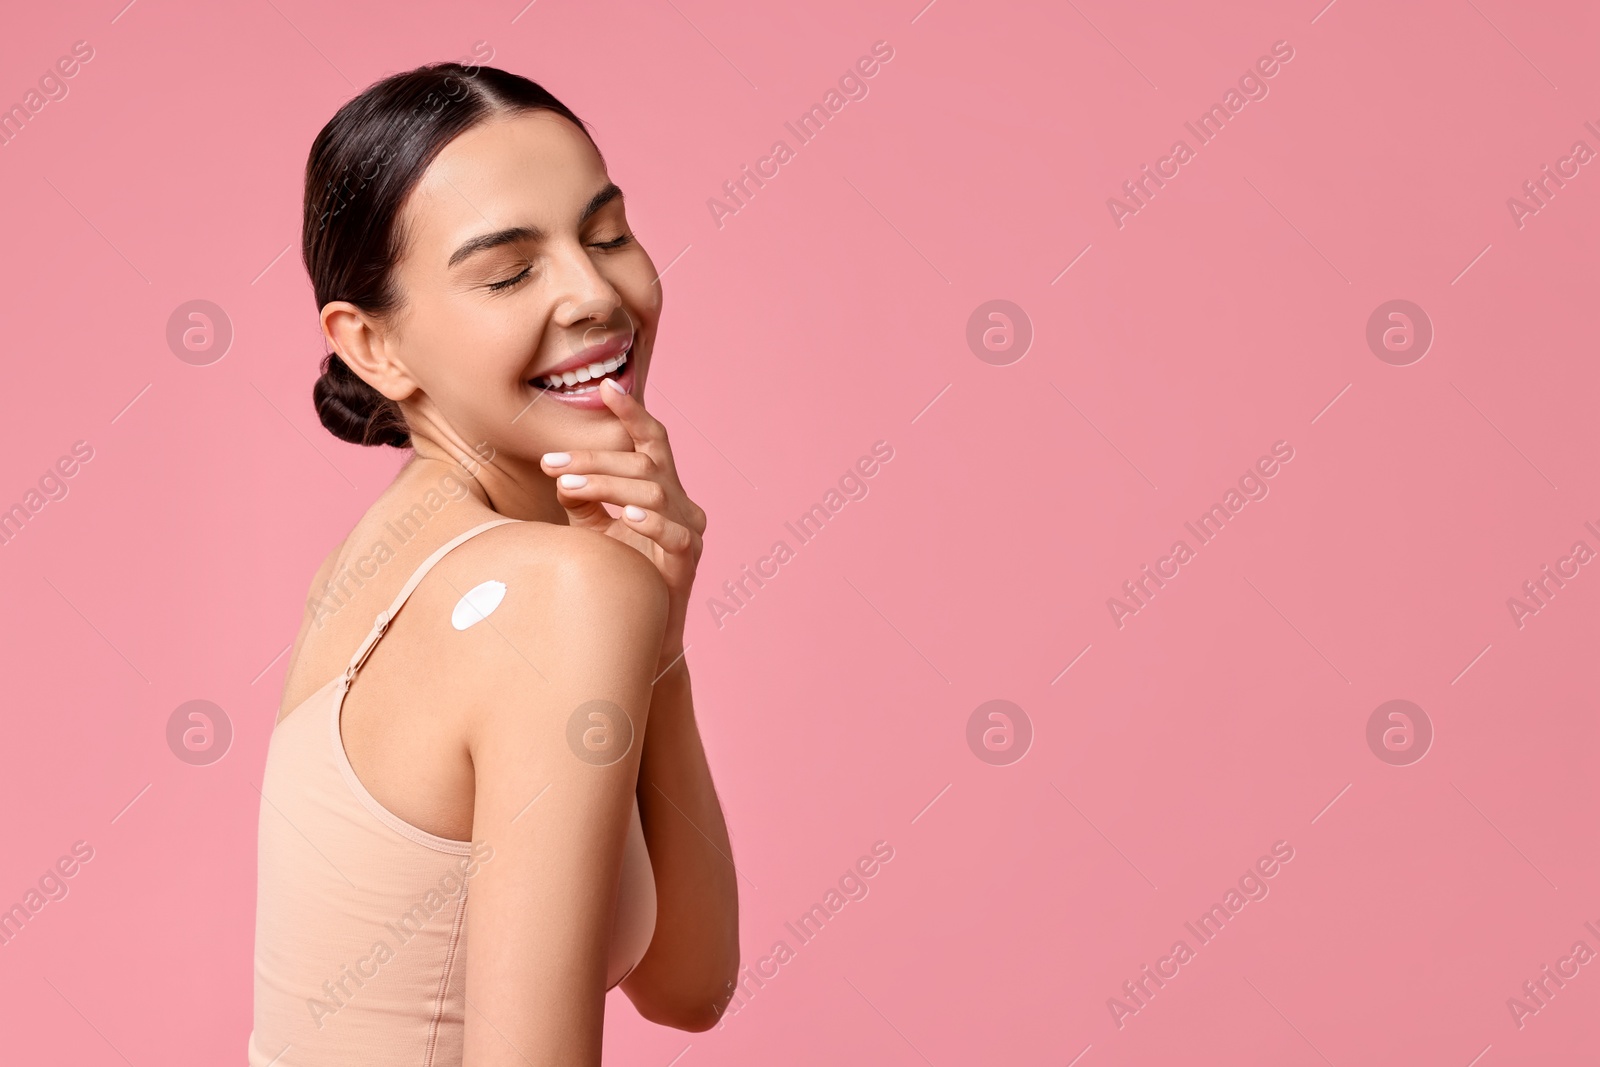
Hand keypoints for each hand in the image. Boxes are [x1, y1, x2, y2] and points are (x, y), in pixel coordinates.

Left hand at [540, 379, 705, 671]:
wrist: (639, 629)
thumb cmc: (615, 571)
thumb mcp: (591, 525)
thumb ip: (581, 495)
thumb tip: (562, 471)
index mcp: (662, 485)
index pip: (651, 439)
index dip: (632, 411)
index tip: (606, 387)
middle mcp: (682, 501)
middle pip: (644, 462)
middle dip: (595, 457)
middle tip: (552, 463)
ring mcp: (689, 530)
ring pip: (654, 491)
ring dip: (608, 484)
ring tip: (569, 486)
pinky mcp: (689, 561)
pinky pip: (674, 533)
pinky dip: (649, 521)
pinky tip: (624, 517)